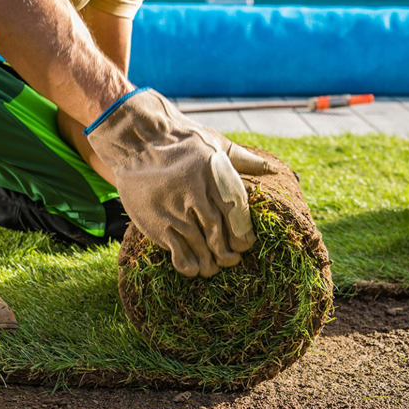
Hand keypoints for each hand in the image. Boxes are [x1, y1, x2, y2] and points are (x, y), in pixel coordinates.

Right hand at [85, 89, 268, 277]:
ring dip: (209, 262)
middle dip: (228, 252)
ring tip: (212, 268)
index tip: (246, 244)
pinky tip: (192, 269)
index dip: (244, 234)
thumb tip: (271, 170)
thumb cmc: (180, 142)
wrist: (138, 140)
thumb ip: (243, 159)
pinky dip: (187, 264)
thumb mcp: (215, 143)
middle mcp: (196, 194)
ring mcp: (175, 210)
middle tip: (231, 260)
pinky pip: (176, 250)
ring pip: (200, 245)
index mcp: (215, 176)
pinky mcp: (157, 222)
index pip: (236, 214)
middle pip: (219, 232)